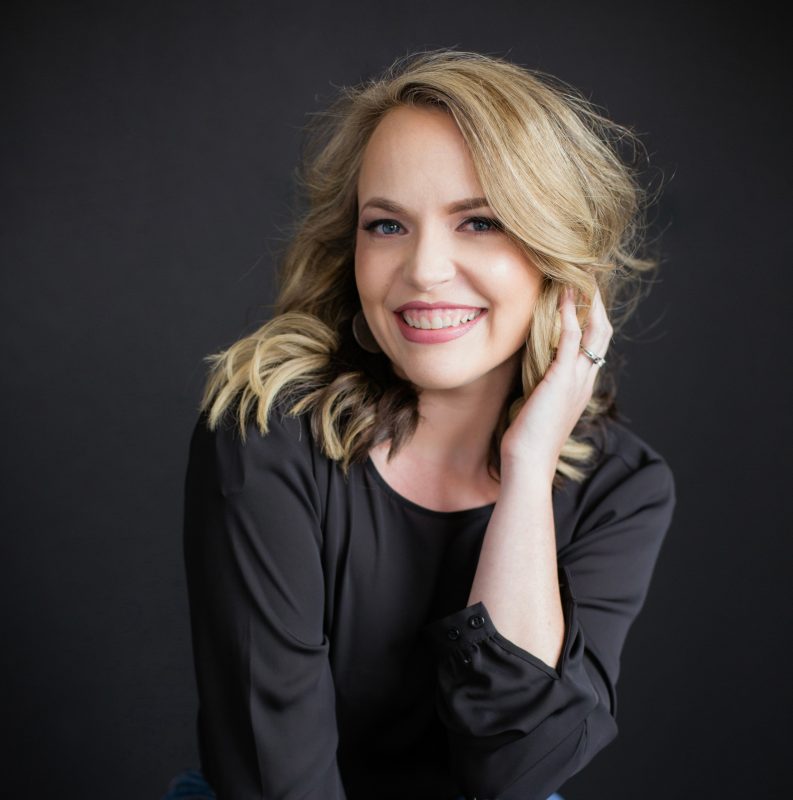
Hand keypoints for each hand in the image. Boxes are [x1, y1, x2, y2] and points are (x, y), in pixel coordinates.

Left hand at [500, 285, 612, 481]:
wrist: (528, 462)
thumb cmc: (527, 440)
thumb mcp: (538, 408)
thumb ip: (541, 388)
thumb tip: (530, 376)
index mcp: (582, 388)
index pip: (595, 346)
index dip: (592, 320)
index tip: (581, 298)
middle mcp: (586, 381)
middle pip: (603, 334)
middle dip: (597, 304)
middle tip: (587, 278)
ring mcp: (578, 379)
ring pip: (594, 331)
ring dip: (587, 302)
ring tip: (578, 277)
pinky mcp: (562, 378)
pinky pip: (571, 338)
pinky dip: (569, 314)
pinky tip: (562, 296)